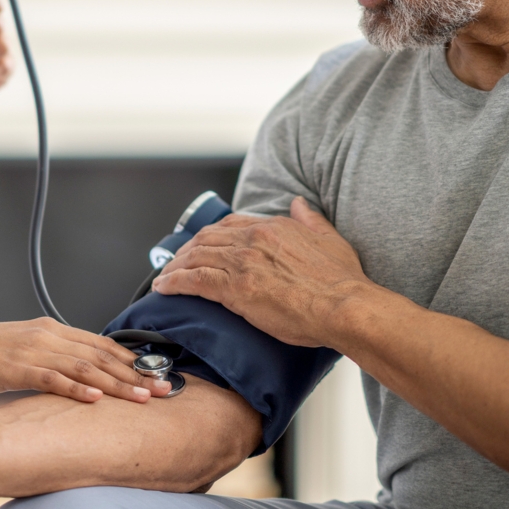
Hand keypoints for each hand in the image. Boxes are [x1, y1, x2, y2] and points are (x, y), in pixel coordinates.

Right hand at [0, 318, 173, 401]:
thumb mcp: (18, 351)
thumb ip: (47, 358)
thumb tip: (74, 376)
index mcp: (48, 329)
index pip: (100, 344)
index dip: (130, 360)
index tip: (155, 374)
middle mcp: (45, 334)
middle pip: (100, 354)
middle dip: (135, 373)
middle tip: (163, 388)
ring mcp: (31, 350)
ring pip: (85, 366)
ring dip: (117, 383)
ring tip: (142, 397)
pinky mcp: (14, 367)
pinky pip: (52, 378)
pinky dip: (77, 388)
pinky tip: (97, 399)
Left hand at [152, 197, 372, 346]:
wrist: (344, 306)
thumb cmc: (342, 281)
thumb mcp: (330, 239)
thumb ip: (311, 219)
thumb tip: (299, 203)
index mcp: (273, 226)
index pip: (230, 224)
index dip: (210, 236)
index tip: (200, 246)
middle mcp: (253, 238)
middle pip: (206, 239)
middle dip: (186, 251)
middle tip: (174, 264)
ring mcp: (242, 262)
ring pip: (195, 257)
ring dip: (174, 267)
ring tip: (164, 278)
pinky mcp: (235, 288)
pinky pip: (193, 280)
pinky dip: (174, 282)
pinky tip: (164, 288)